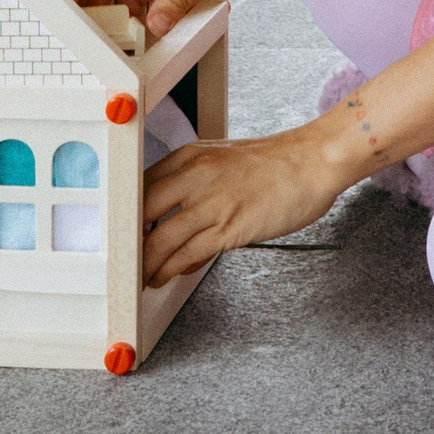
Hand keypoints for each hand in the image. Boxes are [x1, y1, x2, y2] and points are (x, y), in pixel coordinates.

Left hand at [141, 128, 345, 284]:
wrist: (313, 162)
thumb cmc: (274, 163)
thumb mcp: (222, 159)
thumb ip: (194, 181)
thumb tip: (170, 215)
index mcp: (189, 156)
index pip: (140, 186)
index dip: (126, 215)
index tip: (120, 234)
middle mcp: (194, 176)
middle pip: (142, 215)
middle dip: (129, 243)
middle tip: (123, 262)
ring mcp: (211, 202)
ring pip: (161, 240)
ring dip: (147, 265)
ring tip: (142, 278)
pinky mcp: (230, 227)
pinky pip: (189, 254)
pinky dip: (174, 269)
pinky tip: (168, 276)